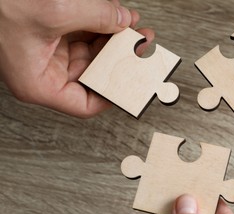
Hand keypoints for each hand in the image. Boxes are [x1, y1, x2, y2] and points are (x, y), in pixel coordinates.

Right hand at [0, 0, 153, 117]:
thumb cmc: (0, 5)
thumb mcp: (55, 11)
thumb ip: (97, 16)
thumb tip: (123, 21)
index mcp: (40, 84)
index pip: (86, 104)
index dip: (113, 94)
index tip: (134, 80)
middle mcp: (46, 72)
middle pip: (95, 74)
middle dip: (120, 58)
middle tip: (141, 46)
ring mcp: (49, 53)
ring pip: (92, 53)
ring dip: (114, 40)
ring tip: (135, 29)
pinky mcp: (51, 34)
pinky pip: (84, 35)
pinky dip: (102, 26)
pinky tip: (118, 18)